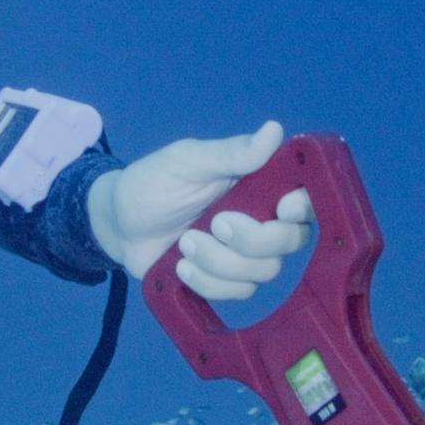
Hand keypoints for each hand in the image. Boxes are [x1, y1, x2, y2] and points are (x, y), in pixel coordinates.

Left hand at [88, 121, 315, 300]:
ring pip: (263, 272)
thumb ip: (231, 153)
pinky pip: (238, 293)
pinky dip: (206, 282)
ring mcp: (245, 254)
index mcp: (259, 184)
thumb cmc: (153, 183)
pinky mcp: (226, 282)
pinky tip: (180, 266)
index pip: (307, 197)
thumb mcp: (187, 161)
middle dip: (251, 239)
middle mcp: (261, 219)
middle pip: (291, 241)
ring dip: (219, 261)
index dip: (305, 207)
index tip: (282, 208)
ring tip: (183, 244)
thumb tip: (275, 130)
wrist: (117, 225)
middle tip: (213, 223)